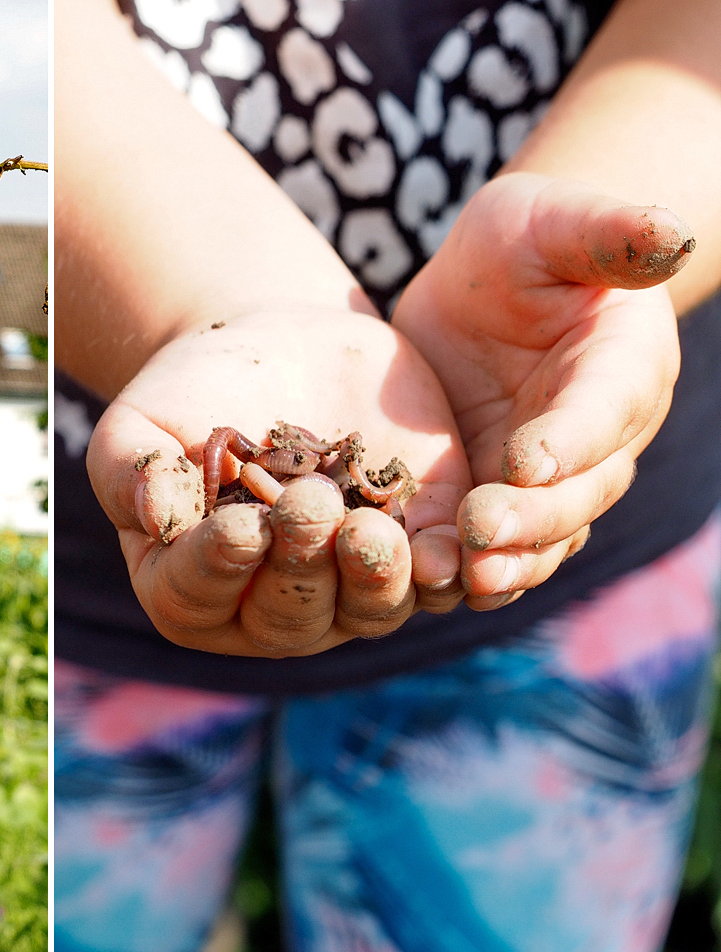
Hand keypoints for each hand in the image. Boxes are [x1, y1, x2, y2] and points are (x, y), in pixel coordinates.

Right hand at [87, 307, 471, 657]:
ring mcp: (348, 582)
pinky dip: (446, 570)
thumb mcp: (139, 423)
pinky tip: (444, 548)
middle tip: (309, 506)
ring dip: (375, 581)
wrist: (278, 343)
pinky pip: (439, 577)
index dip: (218, 569)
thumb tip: (153, 521)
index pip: (196, 598)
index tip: (240, 526)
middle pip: (289, 618)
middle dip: (302, 568)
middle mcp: (271, 602)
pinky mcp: (417, 542)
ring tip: (371, 532)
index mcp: (190, 585)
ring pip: (368, 612)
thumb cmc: (189, 392)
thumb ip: (132, 472)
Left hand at [392, 173, 693, 608]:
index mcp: (621, 368)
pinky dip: (463, 570)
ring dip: (501, 564)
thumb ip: (608, 232)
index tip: (524, 461)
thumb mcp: (556, 220)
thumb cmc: (527, 240)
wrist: (484, 286)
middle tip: (477, 533)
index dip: (569, 440)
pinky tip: (424, 587)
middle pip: (576, 493)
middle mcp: (597, 438)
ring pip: (539, 538)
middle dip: (529, 518)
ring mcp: (549, 479)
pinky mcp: (495, 498)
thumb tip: (673, 234)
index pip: (603, 411)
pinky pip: (491, 548)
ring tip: (455, 581)